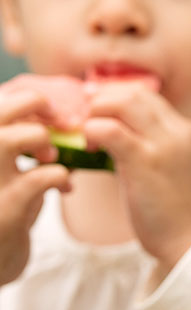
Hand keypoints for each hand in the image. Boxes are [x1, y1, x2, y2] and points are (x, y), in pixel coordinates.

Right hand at [0, 91, 70, 285]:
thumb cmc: (3, 208)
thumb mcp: (5, 169)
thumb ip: (17, 138)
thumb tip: (52, 108)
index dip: (21, 96)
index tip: (47, 109)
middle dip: (32, 103)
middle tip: (58, 119)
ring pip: (8, 139)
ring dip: (41, 139)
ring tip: (50, 155)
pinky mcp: (4, 213)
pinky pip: (37, 179)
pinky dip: (59, 174)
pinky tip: (65, 184)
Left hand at [83, 83, 190, 279]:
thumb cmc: (176, 209)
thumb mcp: (174, 166)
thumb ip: (154, 146)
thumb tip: (117, 134)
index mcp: (186, 130)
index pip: (148, 96)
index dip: (117, 98)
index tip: (98, 112)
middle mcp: (178, 131)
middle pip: (134, 92)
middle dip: (103, 100)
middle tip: (85, 120)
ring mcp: (164, 144)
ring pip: (122, 102)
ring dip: (96, 112)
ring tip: (87, 135)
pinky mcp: (145, 162)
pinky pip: (111, 131)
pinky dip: (92, 132)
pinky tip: (88, 148)